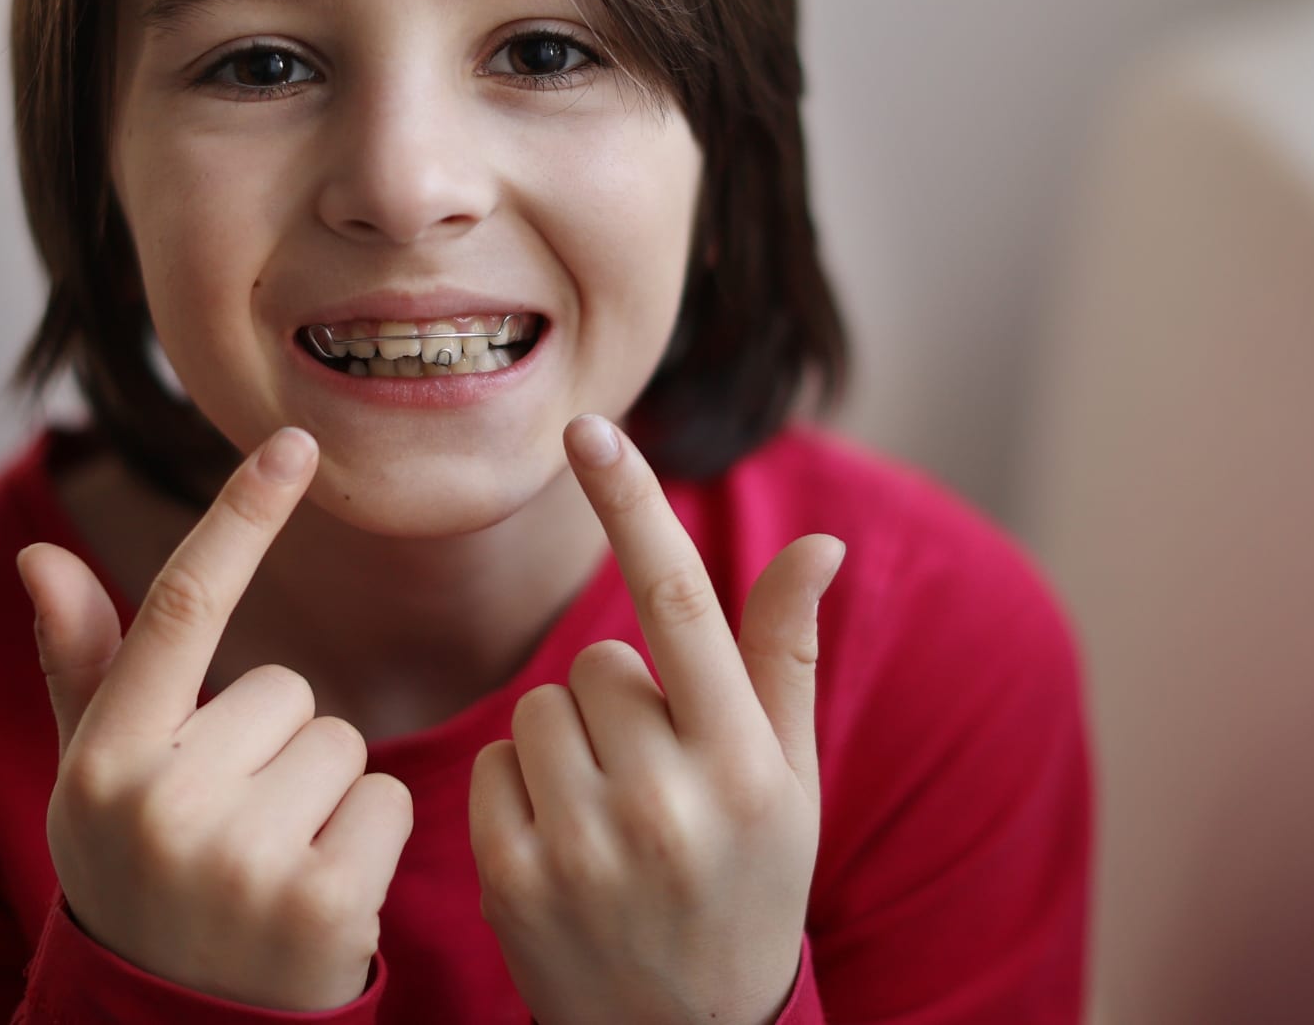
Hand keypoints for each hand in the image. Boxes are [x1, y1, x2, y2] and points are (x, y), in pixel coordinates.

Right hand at [16, 427, 411, 1010]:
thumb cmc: (142, 883)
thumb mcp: (95, 782)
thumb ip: (85, 667)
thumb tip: (38, 555)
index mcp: (107, 758)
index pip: (182, 606)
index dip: (241, 516)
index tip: (294, 442)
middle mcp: (162, 802)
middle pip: (291, 690)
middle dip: (280, 749)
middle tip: (237, 830)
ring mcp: (241, 857)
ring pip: (344, 744)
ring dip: (326, 798)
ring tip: (272, 865)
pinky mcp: (320, 903)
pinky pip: (388, 803)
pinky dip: (369, 844)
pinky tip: (317, 898)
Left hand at [468, 415, 845, 1024]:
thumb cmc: (748, 883)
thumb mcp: (789, 779)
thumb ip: (785, 654)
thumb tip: (820, 541)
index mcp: (742, 763)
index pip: (680, 602)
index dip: (632, 506)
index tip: (587, 431)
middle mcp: (665, 800)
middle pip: (598, 660)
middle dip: (621, 698)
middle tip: (657, 778)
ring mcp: (582, 844)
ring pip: (539, 707)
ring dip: (567, 742)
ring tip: (612, 817)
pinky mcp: (513, 878)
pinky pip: (492, 765)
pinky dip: (520, 791)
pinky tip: (564, 848)